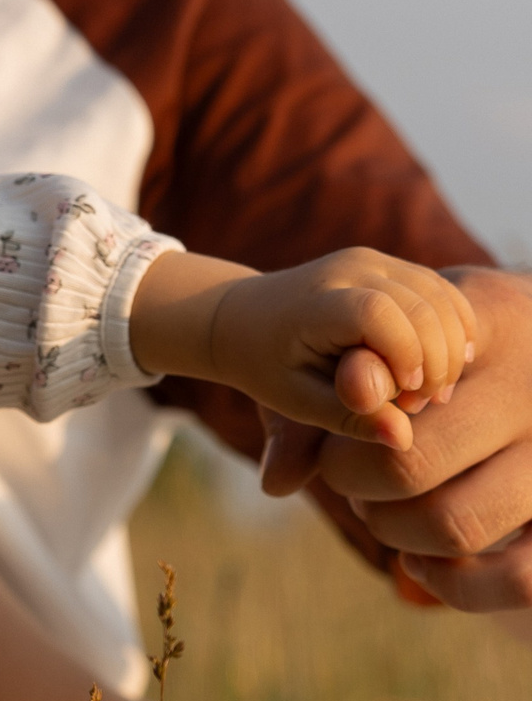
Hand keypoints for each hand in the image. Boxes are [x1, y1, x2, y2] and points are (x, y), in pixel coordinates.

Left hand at [137, 248, 476, 447]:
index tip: (405, 398)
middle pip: (423, 308)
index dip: (408, 358)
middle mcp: (349, 268)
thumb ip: (350, 418)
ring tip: (428, 391)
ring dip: (452, 350)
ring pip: (443, 299)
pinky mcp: (392, 265)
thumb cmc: (269, 367)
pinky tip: (442, 368)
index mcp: (317, 301)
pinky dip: (456, 331)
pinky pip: (444, 293)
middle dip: (437, 363)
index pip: (379, 316)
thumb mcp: (298, 402)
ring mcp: (373, 260)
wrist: (244, 317)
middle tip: (417, 404)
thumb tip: (403, 441)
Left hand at [266, 268, 531, 609]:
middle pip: (408, 463)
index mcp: (494, 329)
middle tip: (346, 468)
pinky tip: (418, 564)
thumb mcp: (396, 333)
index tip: (341, 410)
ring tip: (380, 506)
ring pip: (454, 524)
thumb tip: (276, 482)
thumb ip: (328, 390)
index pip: (399, 377)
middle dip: (352, 478)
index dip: (350, 409)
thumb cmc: (444, 340)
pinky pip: (520, 579)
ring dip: (392, 530)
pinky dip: (457, 586)